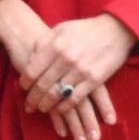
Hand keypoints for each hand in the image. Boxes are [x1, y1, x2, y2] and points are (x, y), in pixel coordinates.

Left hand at [0, 0, 134, 139]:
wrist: (116, 30)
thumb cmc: (86, 29)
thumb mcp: (61, 29)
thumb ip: (44, 42)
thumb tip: (31, 58)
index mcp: (56, 45)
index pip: (33, 70)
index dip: (25, 82)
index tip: (23, 88)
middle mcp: (66, 59)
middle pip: (43, 85)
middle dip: (33, 98)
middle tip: (29, 106)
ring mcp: (81, 71)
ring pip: (57, 94)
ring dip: (47, 105)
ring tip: (42, 109)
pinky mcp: (94, 80)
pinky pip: (74, 99)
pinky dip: (64, 107)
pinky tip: (59, 110)